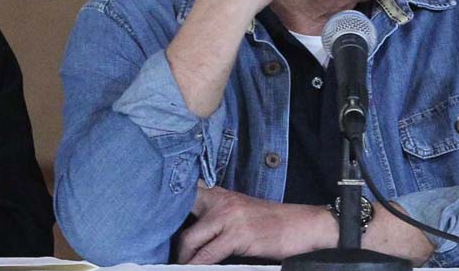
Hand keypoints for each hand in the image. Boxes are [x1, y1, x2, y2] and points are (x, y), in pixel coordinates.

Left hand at [176, 184, 335, 263]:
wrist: (304, 225)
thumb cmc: (273, 224)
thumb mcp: (242, 214)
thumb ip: (218, 219)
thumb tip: (193, 240)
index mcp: (221, 194)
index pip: (185, 194)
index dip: (166, 210)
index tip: (153, 225)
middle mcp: (221, 200)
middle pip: (180, 218)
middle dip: (169, 241)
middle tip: (160, 256)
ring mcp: (229, 216)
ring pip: (190, 239)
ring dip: (180, 259)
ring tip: (177, 268)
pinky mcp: (238, 235)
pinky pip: (207, 256)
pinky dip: (195, 267)